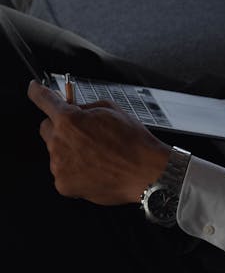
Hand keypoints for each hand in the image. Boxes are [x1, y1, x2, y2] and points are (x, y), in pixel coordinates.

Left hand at [27, 80, 170, 205]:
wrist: (144, 171)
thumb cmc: (131, 140)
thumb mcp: (111, 110)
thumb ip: (86, 108)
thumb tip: (75, 110)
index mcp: (69, 120)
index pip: (44, 100)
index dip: (37, 92)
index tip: (33, 88)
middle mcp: (58, 142)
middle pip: (46, 129)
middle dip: (60, 127)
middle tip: (83, 132)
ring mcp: (58, 165)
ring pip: (56, 152)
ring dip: (69, 150)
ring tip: (96, 155)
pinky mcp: (63, 184)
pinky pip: (62, 171)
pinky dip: (74, 169)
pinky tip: (94, 168)